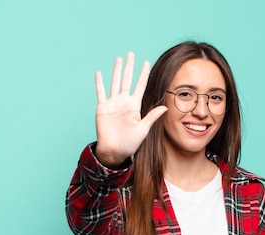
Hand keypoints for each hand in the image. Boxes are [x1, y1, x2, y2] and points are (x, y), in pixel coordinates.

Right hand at [94, 52, 167, 166]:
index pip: (140, 86)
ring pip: (115, 82)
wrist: (114, 151)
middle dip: (130, 67)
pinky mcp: (102, 108)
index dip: (143, 74)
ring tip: (119, 59)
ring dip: (116, 71)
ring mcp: (113, 104)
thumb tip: (165, 107)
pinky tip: (99, 73)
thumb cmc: (129, 144)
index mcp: (134, 106)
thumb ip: (152, 117)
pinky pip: (100, 92)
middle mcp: (124, 102)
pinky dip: (99, 83)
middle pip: (127, 80)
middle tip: (131, 53)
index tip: (147, 62)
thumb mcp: (143, 130)